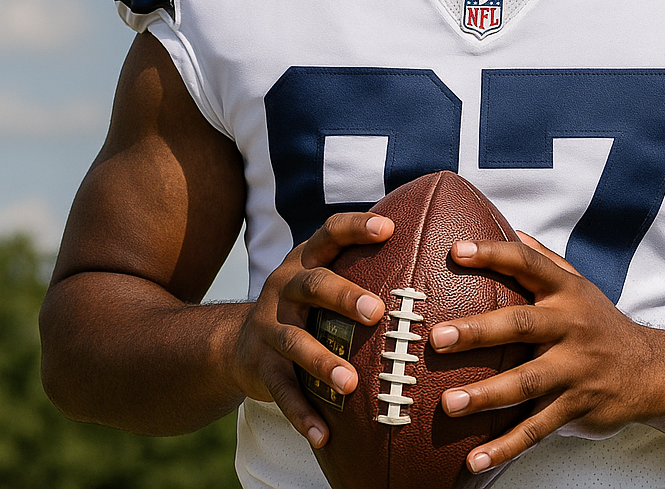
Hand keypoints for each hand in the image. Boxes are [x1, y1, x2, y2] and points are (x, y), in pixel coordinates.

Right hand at [229, 211, 393, 447]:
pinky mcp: (261, 367)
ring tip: (351, 383)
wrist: (235, 344)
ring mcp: (269, 326)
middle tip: (377, 312)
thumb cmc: (304, 305)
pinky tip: (324, 435)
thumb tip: (429, 249)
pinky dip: (302, 414)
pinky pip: (282, 391)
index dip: (357, 228)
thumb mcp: (322, 278)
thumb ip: (361, 265)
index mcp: (306, 259)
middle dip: (345, 296)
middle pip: (314, 285)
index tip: (388, 228)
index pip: (330, 233)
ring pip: (296, 342)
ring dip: (324, 363)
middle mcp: (285, 286)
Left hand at [428, 232, 653, 473]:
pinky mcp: (577, 407)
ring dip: (486, 395)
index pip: (528, 264)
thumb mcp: (579, 285)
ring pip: (526, 382)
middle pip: (520, 325)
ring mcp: (575, 369)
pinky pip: (537, 429)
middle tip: (438, 337)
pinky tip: (475, 460)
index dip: (493, 254)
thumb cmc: (600, 322)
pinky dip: (506, 447)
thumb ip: (545, 259)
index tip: (456, 251)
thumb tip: (509, 229)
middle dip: (478, 331)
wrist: (652, 370)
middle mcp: (571, 326)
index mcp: (566, 291)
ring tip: (449, 404)